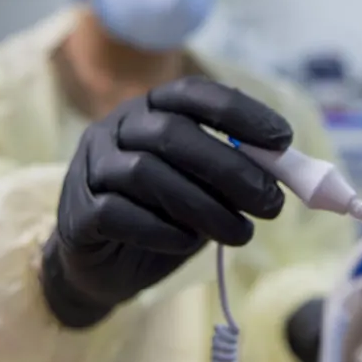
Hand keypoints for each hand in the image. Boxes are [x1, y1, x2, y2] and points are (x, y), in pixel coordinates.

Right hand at [40, 77, 290, 327]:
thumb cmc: (162, 215)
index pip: (194, 94)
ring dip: (204, 206)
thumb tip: (283, 171)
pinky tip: (188, 243)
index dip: (240, 112)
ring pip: (147, 173)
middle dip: (231, 167)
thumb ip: (233, 173)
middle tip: (272, 202)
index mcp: (151, 109)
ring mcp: (91, 167)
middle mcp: (116, 127)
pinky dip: (161, 229)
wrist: (103, 266)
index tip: (284, 140)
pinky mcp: (78, 212)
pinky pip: (118, 212)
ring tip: (242, 233)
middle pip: (173, 133)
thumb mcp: (204, 189)